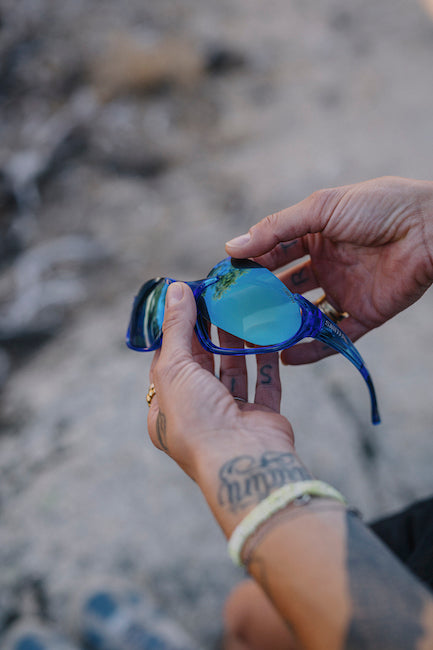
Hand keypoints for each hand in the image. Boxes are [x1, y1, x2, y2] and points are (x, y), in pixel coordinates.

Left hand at [147, 282, 305, 534]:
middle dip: (209, 332)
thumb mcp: (175, 369)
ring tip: (242, 307)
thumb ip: (176, 328)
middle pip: (203, 364)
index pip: (169, 362)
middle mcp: (198, 413)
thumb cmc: (197, 419)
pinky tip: (269, 331)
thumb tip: (176, 289)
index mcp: (167, 409)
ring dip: (238, 341)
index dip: (177, 331)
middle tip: (218, 299)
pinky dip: (267, 358)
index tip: (189, 301)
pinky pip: (265, 381)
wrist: (242, 462)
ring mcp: (231, 415)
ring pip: (234, 370)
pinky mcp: (261, 416)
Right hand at [226, 176, 432, 363]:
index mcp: (316, 235)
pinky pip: (334, 336)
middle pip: (286, 286)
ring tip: (254, 339)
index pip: (274, 253)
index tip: (225, 281)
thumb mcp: (322, 209)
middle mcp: (327, 264)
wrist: (429, 228)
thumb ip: (276, 228)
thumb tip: (232, 246)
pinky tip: (286, 357)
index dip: (251, 265)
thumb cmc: (378, 207)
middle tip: (233, 315)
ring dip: (282, 325)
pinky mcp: (364, 314)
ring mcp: (344, 290)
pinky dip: (311, 349)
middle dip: (261, 299)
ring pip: (305, 314)